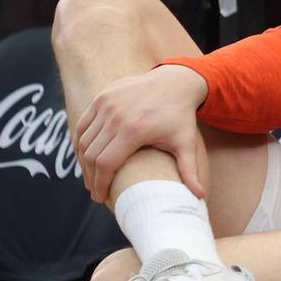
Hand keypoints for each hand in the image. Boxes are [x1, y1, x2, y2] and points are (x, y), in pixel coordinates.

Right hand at [74, 64, 210, 203]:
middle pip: (91, 155)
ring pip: (83, 140)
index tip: (101, 198)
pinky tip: (85, 156)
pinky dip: (80, 142)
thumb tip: (200, 197)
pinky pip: (82, 124)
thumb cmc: (181, 116)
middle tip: (95, 191)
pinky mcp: (102, 97)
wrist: (175, 81)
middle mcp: (116, 116)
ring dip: (83, 162)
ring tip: (91, 177)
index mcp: (134, 130)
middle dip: (91, 177)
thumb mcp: (186, 143)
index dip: (100, 184)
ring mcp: (106, 104)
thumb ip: (190, 171)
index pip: (106, 164)